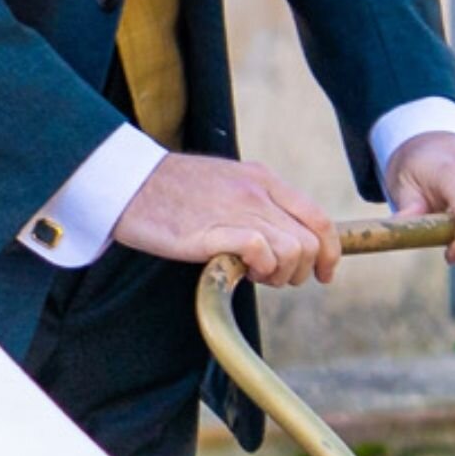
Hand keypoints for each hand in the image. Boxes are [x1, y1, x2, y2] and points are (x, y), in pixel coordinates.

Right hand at [112, 153, 340, 287]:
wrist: (124, 182)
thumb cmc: (167, 190)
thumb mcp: (222, 182)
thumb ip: (254, 203)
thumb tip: (281, 237)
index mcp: (260, 178)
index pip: (319, 219)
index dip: (330, 253)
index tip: (324, 274)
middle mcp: (256, 191)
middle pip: (310, 243)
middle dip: (301, 271)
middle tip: (271, 277)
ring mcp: (236, 209)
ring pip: (293, 251)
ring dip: (278, 274)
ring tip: (250, 273)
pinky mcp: (214, 230)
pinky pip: (262, 252)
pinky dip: (258, 268)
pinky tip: (237, 268)